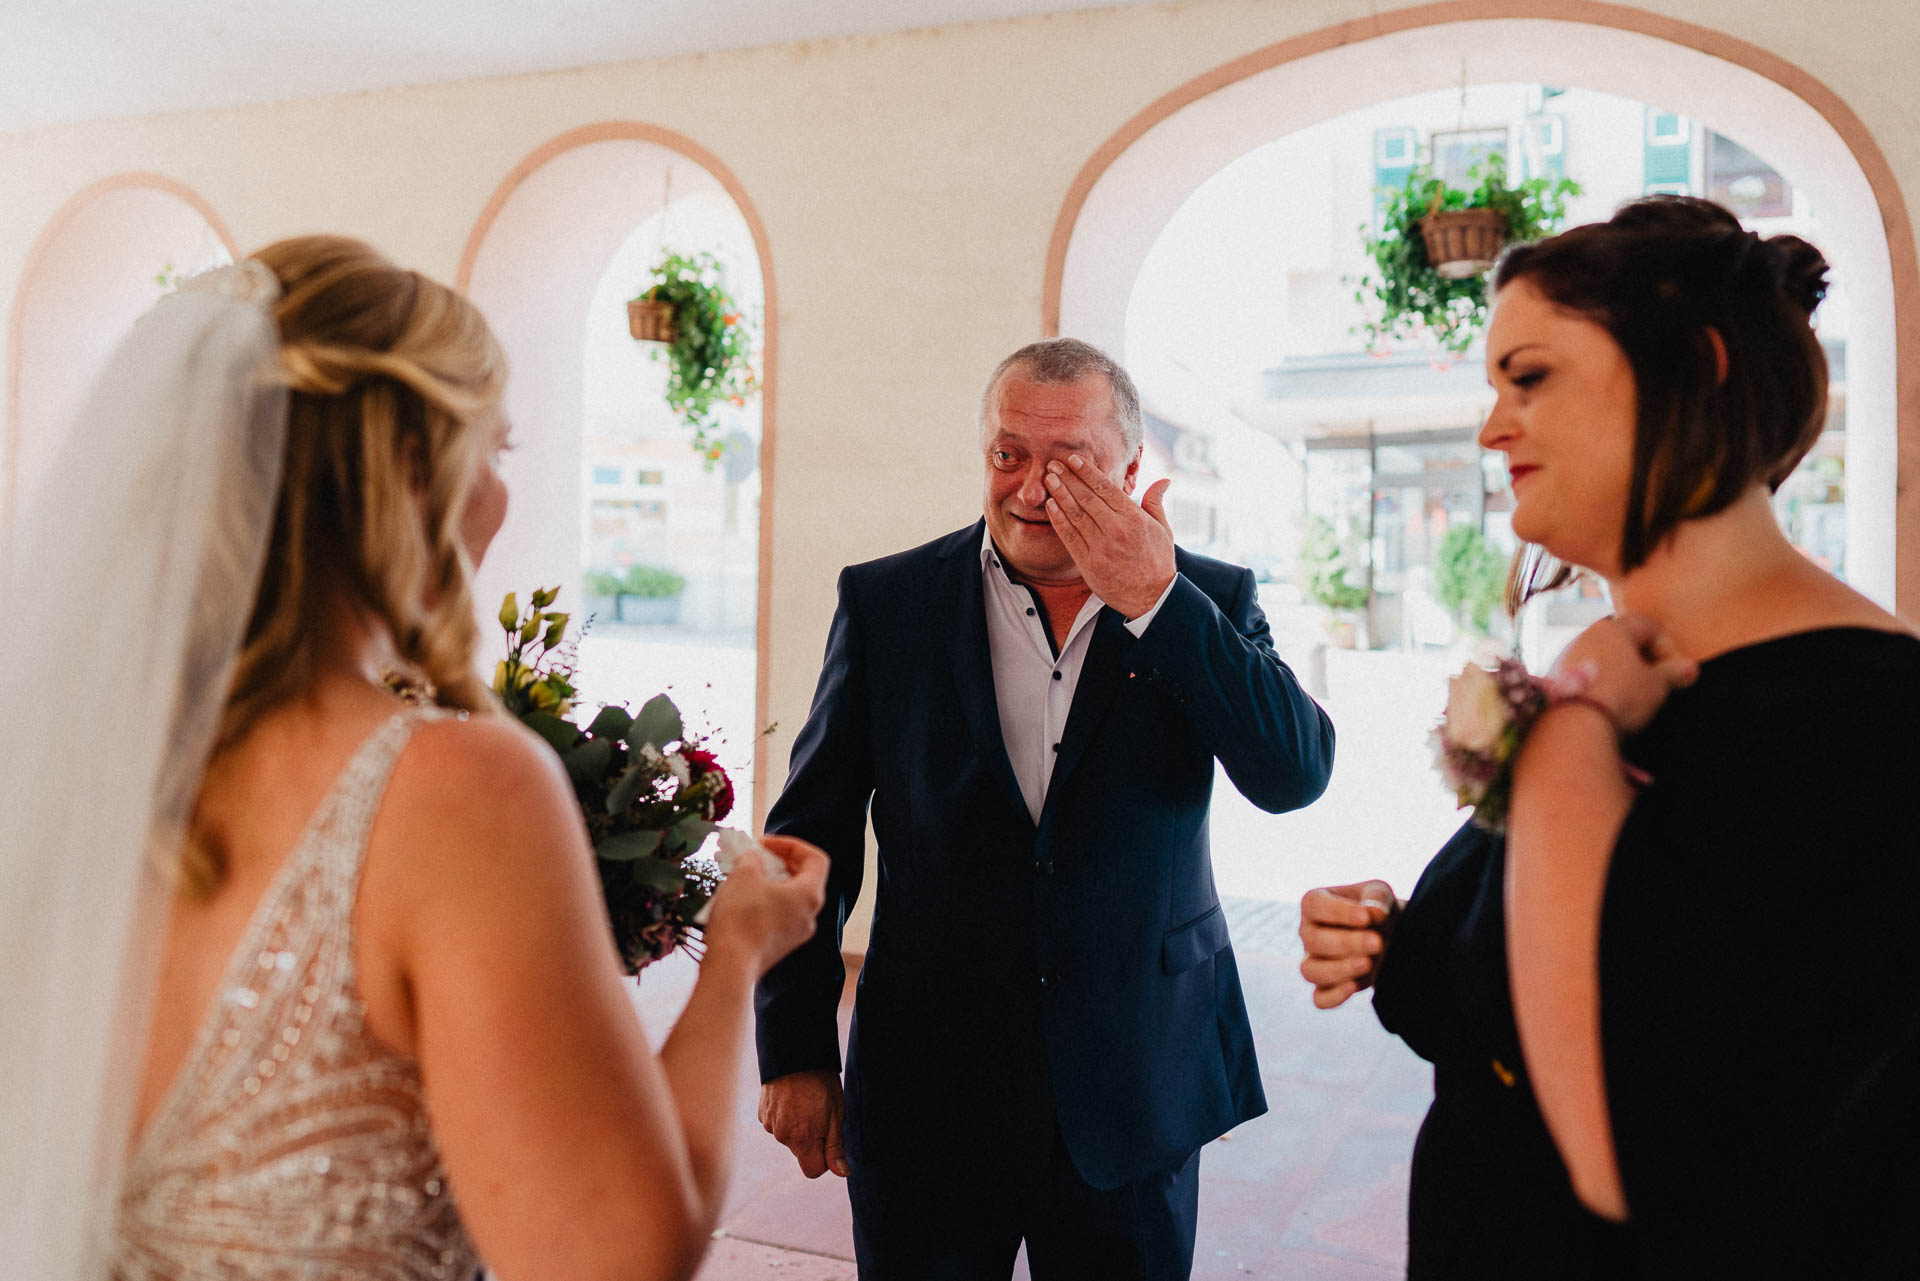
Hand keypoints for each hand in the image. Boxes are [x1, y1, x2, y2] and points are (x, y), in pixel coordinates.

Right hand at [701, 834, 828, 978]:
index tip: (764, 844)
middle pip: (802, 879)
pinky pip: (775, 917)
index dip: (791, 845)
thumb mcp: (744, 875)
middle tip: (751, 858)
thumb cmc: (742, 917)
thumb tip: (754, 860)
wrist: (730, 966)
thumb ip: (752, 859)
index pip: (815, 859)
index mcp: (810, 895)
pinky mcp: (778, 947)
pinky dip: (761, 903)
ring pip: (786, 899)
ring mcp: (795, 935)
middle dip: (776, 863)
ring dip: (766, 883)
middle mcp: (809, 916)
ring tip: (740, 878)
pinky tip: (738, 901)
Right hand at [758, 1068, 846, 1177]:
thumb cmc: (821, 1083)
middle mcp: (782, 1137)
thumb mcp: (836, 1114)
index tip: (830, 1137)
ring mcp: (770, 1125)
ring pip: (789, 1137)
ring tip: (805, 1101)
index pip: (813, 1171)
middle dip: (812, 1139)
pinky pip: (777, 1125)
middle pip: (802, 1152)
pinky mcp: (762, 1113)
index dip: (825, 1158)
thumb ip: (836, 1146)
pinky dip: (786, 1116)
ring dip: (798, 1126)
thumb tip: (842, 1173)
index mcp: (802, 1140)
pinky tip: (792, 1098)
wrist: (794, 1054)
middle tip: (821, 1112)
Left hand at [1042, 454, 1175, 618]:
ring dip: (1060, 494)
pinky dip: (1059, 520)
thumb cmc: (1158, 562)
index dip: (1087, 471)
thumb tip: (1164, 480)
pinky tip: (1050, 505)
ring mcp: (1100, 546)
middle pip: (1087, 497)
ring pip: (1076, 514)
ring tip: (1048, 479)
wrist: (1152, 598)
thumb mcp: (1163, 529)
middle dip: (1068, 478)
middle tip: (1053, 463)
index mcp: (1133, 518)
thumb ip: (1156, 502)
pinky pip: (1070, 537)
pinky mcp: (1089, 563)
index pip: (1105, 487)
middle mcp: (1115, 529)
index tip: (1073, 458)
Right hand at [1298, 880, 1398, 1008]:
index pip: (1313, 905)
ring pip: (1310, 971)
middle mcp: (1308, 933)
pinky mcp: (1326, 987)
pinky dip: (1334, 997)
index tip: (1366, 917)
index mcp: (1314, 904)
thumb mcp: (1380, 894)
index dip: (1337, 912)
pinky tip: (1354, 986)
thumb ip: (1376, 899)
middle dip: (1347, 943)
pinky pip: (1320, 999)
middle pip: (1313, 941)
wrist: (1389, 934)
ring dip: (1339, 970)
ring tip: (1367, 963)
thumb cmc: (1377, 909)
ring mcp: (1314, 961)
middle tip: (1377, 942)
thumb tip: (1372, 912)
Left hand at [1548, 613, 1697, 735]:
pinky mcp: (1554, 676)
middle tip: (1654, 683)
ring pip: (1601, 656)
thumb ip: (1673, 673)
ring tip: (1630, 695)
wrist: (1575, 721)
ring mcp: (1566, 655)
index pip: (1648, 625)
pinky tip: (1606, 702)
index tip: (1673, 671)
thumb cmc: (1621, 695)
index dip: (1667, 646)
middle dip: (1642, 659)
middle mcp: (1586, 635)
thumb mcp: (1656, 685)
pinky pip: (1584, 673)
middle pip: (1622, 640)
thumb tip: (1690, 668)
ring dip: (1619, 671)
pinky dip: (1599, 682)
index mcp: (1613, 628)